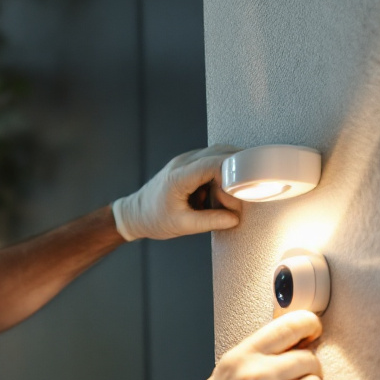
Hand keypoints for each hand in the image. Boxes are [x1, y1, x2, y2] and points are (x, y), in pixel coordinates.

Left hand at [111, 145, 241, 240]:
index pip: (213, 163)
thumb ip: (209, 222)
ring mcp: (186, 160)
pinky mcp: (190, 164)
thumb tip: (235, 219)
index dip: (233, 173)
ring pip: (219, 155)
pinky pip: (213, 161)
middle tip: (243, 194)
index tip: (244, 189)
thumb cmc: (154, 219)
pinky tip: (218, 193)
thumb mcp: (182, 225)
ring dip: (230, 172)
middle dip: (237, 171)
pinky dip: (222, 174)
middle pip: (221, 153)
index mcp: (178, 177)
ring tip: (229, 196)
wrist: (135, 213)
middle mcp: (183, 162)